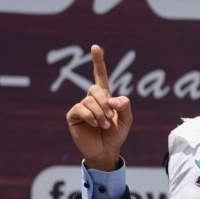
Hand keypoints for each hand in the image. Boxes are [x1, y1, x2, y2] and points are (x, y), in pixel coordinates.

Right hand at [65, 45, 131, 170]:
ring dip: (100, 114)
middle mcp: (91, 99)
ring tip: (105, 125)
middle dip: (105, 103)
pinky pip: (80, 109)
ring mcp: (81, 107)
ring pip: (89, 100)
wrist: (106, 151)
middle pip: (95, 89)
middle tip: (111, 118)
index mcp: (105, 97)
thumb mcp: (126, 120)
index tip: (96, 47)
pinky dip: (90, 116)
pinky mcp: (73, 115)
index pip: (100, 76)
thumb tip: (113, 99)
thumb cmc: (116, 135)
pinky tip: (95, 124)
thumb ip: (125, 106)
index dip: (98, 62)